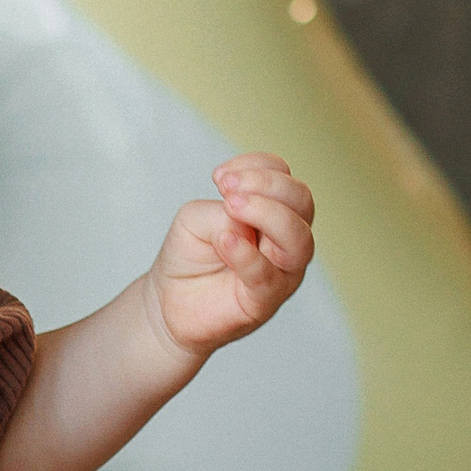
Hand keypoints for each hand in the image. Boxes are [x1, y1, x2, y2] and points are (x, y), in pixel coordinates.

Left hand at [146, 154, 314, 359]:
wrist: (169, 303)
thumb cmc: (188, 257)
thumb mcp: (196, 218)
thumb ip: (222, 210)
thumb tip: (243, 218)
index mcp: (273, 211)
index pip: (284, 176)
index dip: (257, 167)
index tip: (219, 176)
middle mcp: (285, 238)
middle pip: (301, 201)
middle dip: (267, 185)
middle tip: (227, 187)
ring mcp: (281, 271)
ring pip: (298, 238)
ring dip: (267, 213)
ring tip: (231, 205)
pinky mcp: (264, 300)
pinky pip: (268, 275)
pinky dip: (248, 255)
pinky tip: (226, 240)